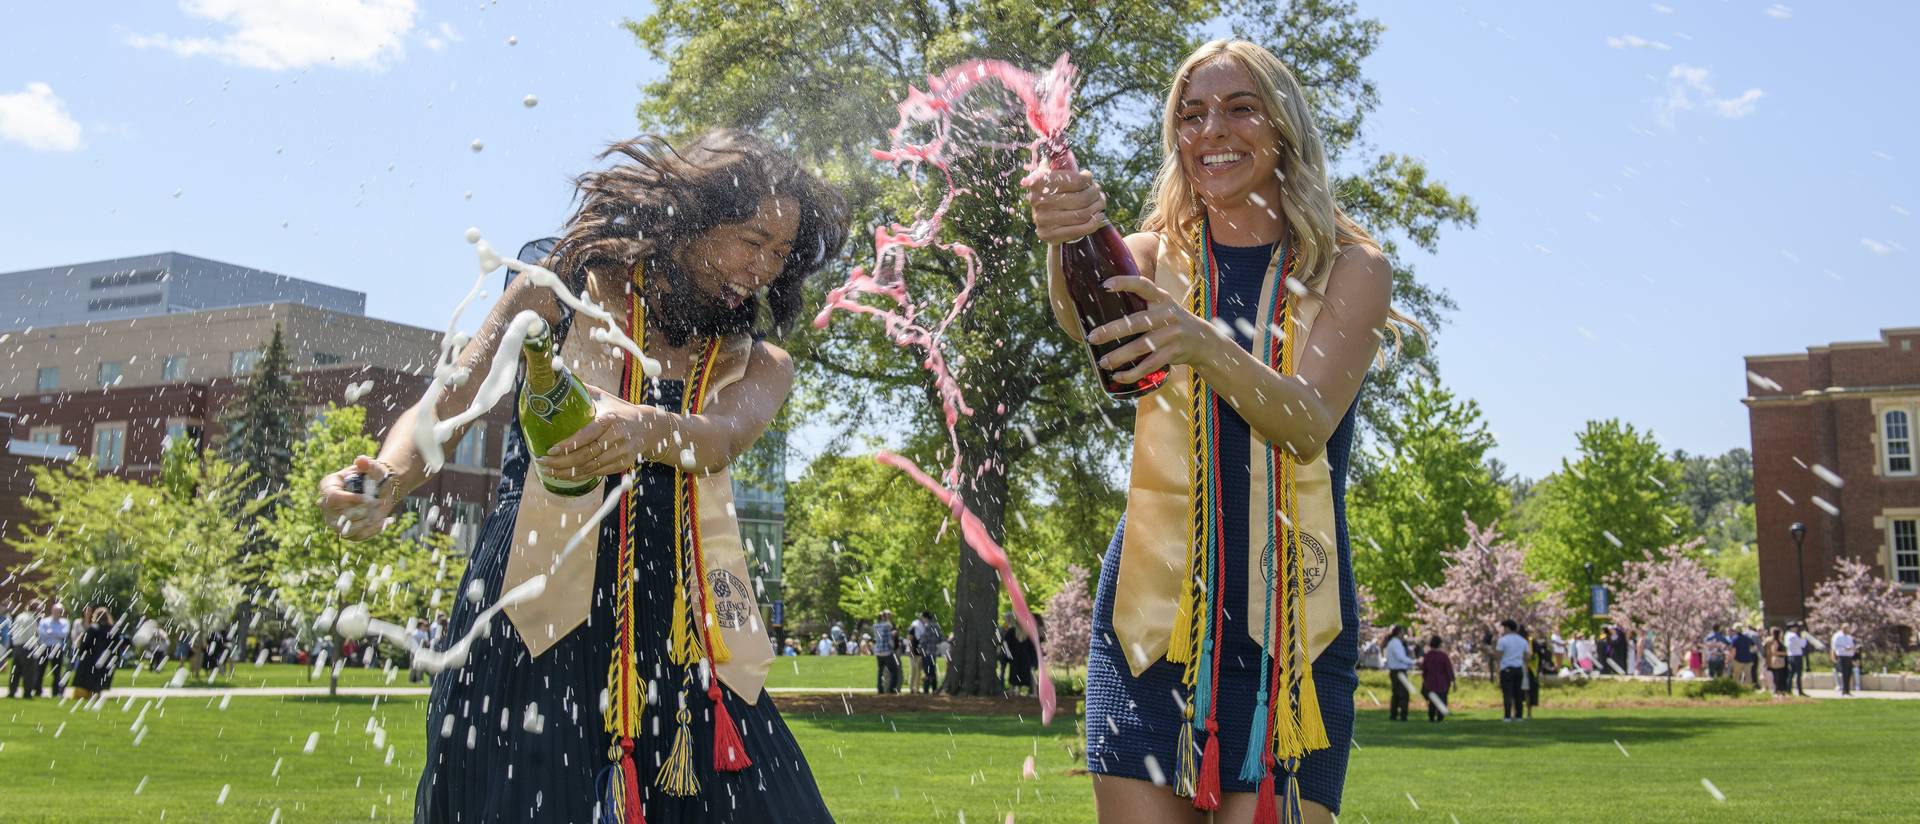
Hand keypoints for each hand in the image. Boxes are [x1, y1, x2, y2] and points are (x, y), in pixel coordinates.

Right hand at [317, 456, 398, 540]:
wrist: (381, 491)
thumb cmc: (373, 477)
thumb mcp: (372, 468)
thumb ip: (367, 464)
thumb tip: (362, 460)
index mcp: (328, 486)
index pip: (332, 498)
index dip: (350, 500)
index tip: (368, 499)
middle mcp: (326, 506)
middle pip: (340, 515)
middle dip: (363, 510)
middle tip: (377, 501)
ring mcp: (334, 521)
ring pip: (348, 528)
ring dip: (367, 519)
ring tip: (378, 509)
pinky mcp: (345, 532)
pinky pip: (357, 536)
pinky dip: (372, 529)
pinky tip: (382, 520)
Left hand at [537, 383, 668, 478]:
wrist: (648, 427)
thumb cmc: (620, 411)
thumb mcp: (605, 398)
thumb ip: (584, 392)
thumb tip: (560, 378)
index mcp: (610, 420)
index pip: (587, 435)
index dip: (568, 444)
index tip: (550, 450)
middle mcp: (617, 438)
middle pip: (586, 455)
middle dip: (561, 462)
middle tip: (542, 462)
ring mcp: (621, 453)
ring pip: (590, 467)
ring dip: (567, 472)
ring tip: (548, 471)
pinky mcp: (622, 464)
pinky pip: (597, 473)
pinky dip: (579, 476)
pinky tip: (565, 475)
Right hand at [1024, 168, 1106, 243]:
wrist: (1042, 218)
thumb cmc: (1052, 190)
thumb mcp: (1051, 173)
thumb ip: (1057, 162)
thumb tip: (1060, 142)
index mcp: (1038, 182)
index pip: (1072, 180)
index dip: (1086, 179)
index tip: (1089, 178)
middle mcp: (1038, 201)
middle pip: (1081, 198)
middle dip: (1095, 193)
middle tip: (1098, 191)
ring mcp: (1043, 221)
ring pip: (1083, 213)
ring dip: (1098, 206)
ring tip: (1100, 201)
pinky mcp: (1049, 236)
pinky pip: (1081, 229)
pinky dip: (1095, 222)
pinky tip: (1098, 215)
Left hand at [1085, 275, 1226, 384]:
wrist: (1204, 340)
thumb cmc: (1172, 322)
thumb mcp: (1163, 307)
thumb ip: (1143, 304)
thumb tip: (1103, 307)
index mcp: (1162, 298)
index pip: (1143, 285)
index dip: (1125, 282)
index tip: (1105, 285)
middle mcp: (1167, 314)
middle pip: (1136, 322)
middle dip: (1111, 331)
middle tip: (1091, 337)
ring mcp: (1172, 334)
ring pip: (1141, 346)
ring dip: (1119, 356)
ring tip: (1103, 362)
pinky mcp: (1174, 352)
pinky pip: (1150, 364)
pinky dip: (1133, 373)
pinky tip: (1118, 376)